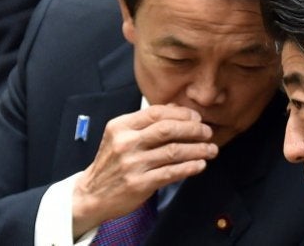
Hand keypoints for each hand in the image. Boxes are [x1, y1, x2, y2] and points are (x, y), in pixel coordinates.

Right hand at [72, 104, 217, 236]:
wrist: (91, 195)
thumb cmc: (113, 163)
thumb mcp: (121, 136)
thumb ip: (146, 123)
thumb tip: (178, 109)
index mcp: (121, 126)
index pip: (156, 112)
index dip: (182, 114)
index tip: (197, 118)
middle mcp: (125, 143)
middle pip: (168, 130)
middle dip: (194, 129)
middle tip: (208, 132)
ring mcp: (132, 164)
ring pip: (173, 151)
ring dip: (198, 150)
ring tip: (211, 150)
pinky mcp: (139, 183)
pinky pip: (171, 172)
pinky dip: (189, 167)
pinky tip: (200, 165)